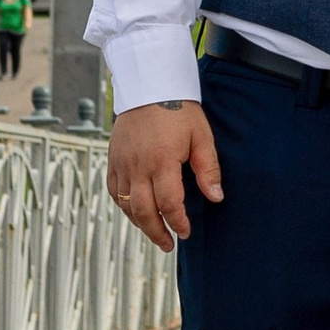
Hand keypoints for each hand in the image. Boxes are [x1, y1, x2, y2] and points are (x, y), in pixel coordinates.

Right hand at [107, 97, 222, 251]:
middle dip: (157, 233)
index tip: (186, 232)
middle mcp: (138, 166)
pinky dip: (124, 205)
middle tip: (169, 244)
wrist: (149, 84)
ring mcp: (122, 163)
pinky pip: (114, 191)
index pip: (169, 204)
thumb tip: (216, 198)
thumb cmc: (178, 109)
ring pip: (126, 205)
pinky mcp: (113, 159)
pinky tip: (136, 212)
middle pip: (143, 212)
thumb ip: (208, 169)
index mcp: (162, 161)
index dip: (178, 222)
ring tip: (155, 232)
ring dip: (140, 223)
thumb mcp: (201, 136)